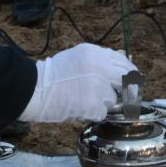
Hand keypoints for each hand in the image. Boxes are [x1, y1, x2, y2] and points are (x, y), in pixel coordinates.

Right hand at [19, 43, 136, 122]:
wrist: (34, 89)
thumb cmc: (50, 76)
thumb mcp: (75, 58)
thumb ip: (97, 62)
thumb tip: (118, 70)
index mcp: (94, 53)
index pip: (123, 62)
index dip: (129, 73)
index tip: (131, 80)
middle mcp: (99, 67)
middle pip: (125, 80)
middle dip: (127, 90)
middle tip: (125, 97)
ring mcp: (97, 87)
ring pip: (112, 99)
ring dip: (101, 103)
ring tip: (82, 100)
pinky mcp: (93, 105)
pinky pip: (101, 113)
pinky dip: (92, 113)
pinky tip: (78, 108)